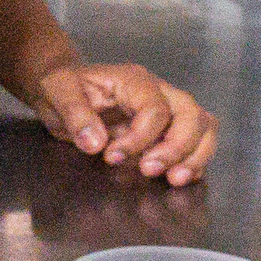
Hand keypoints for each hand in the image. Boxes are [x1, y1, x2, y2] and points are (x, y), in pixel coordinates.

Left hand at [30, 61, 216, 186]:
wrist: (64, 91)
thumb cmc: (64, 87)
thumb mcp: (58, 92)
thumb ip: (75, 115)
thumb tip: (96, 143)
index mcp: (134, 80)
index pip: (154, 108)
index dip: (139, 138)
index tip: (111, 156)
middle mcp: (159, 91)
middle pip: (191, 113)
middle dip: (177, 147)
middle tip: (149, 170)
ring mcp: (168, 110)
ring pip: (203, 126)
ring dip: (194, 155)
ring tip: (174, 179)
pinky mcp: (168, 129)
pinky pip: (197, 142)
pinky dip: (194, 161)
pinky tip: (177, 177)